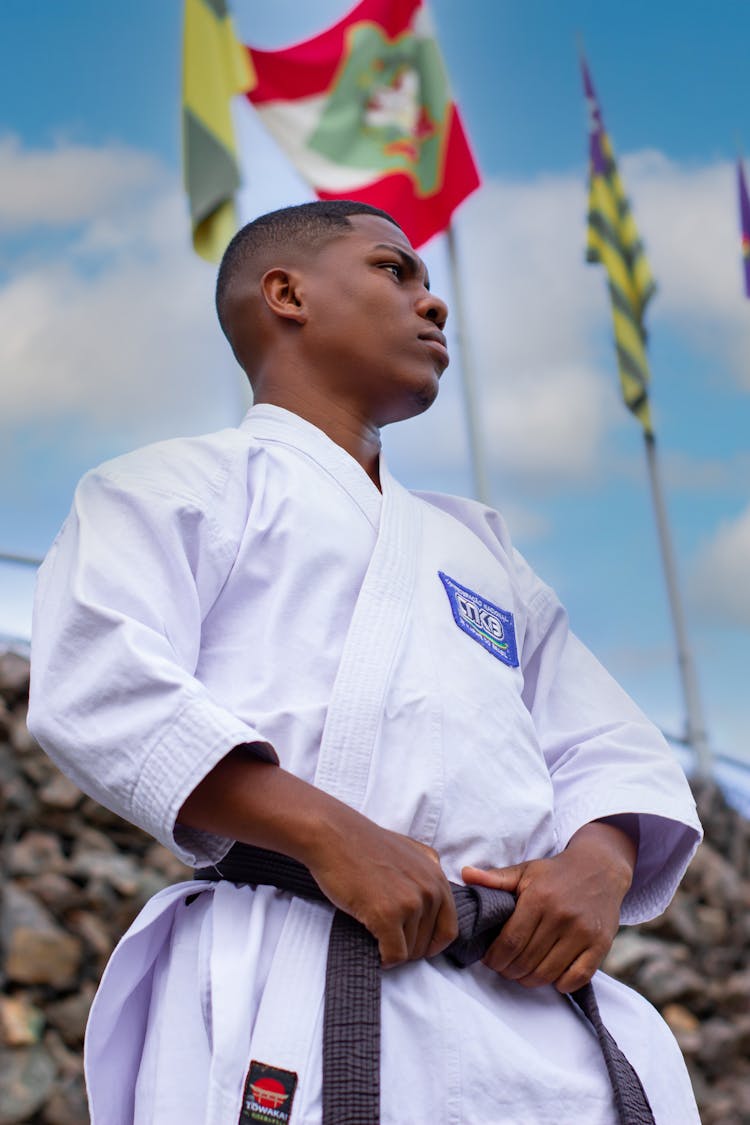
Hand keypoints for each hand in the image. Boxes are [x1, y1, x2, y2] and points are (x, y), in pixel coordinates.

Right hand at [305, 816, 457, 967]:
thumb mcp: (409, 851)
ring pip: (410, 952)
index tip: (414, 946)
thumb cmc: (364, 844)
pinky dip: (384, 959)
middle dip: (408, 948)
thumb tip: (434, 895)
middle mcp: (430, 890)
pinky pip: (394, 955)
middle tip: (387, 940)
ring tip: (376, 936)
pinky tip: (374, 950)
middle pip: (427, 943)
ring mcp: (410, 902)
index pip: (448, 928)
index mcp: (436, 876)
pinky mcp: (387, 915)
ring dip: (393, 951)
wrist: (333, 836)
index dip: (431, 944)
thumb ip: (426, 873)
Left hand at [462, 821, 635, 992]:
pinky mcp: (600, 945)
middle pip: (526, 961)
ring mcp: (583, 932)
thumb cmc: (556, 873)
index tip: (489, 960)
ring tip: (521, 973)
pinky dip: (560, 984)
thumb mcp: (525, 871)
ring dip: (530, 980)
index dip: (495, 958)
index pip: (510, 941)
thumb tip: (465, 874)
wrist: (600, 868)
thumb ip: (495, 878)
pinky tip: (551, 976)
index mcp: (539, 898)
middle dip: (509, 971)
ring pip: (548, 973)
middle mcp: (561, 916)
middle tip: (503, 968)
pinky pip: (577, 978)